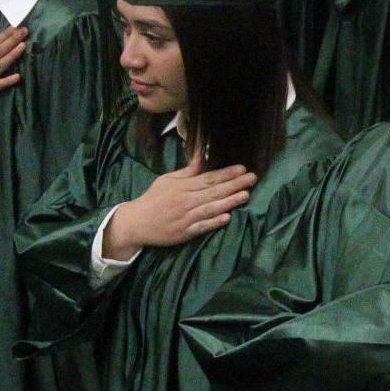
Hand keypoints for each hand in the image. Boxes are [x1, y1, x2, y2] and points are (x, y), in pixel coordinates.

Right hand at [101, 153, 256, 258]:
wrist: (137, 222)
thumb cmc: (154, 199)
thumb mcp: (167, 180)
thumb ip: (187, 171)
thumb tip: (203, 157)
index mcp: (182, 187)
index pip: (209, 178)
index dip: (226, 173)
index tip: (242, 168)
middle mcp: (186, 201)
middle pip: (214, 191)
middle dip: (235, 184)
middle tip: (252, 178)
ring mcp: (185, 218)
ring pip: (211, 208)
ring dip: (229, 202)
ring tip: (246, 195)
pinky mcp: (185, 233)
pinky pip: (202, 227)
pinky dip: (214, 222)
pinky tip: (228, 218)